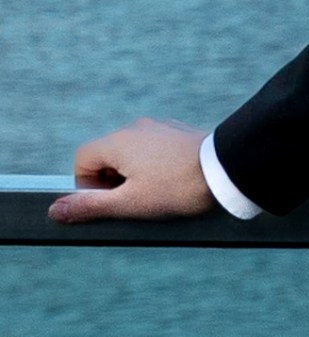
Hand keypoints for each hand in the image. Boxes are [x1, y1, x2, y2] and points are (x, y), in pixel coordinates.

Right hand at [48, 117, 214, 225]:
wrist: (225, 169)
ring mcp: (157, 127)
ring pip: (129, 154)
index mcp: (119, 141)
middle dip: (111, 182)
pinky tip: (169, 182)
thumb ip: (90, 206)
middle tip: (133, 201)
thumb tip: (55, 210)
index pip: (82, 159)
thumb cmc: (176, 187)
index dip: (86, 185)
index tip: (109, 202)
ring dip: (132, 175)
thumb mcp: (129, 203)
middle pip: (105, 156)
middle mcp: (136, 127)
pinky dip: (150, 167)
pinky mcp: (175, 133)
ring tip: (155, 193)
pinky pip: (150, 150)